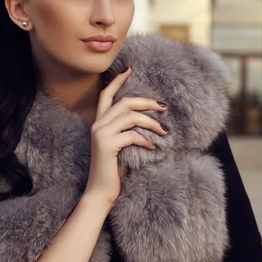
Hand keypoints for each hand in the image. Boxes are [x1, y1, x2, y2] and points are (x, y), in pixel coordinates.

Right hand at [84, 67, 168, 205]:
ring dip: (151, 122)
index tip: (129, 70)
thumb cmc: (112, 171)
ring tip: (165, 130)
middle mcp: (97, 125)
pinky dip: (146, 140)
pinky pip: (132, 135)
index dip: (117, 81)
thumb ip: (126, 132)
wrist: (100, 192)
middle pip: (124, 103)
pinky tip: (154, 148)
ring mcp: (101, 135)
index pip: (106, 96)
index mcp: (98, 124)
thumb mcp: (119, 147)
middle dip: (146, 102)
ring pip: (130, 117)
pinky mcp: (107, 145)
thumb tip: (147, 121)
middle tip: (163, 107)